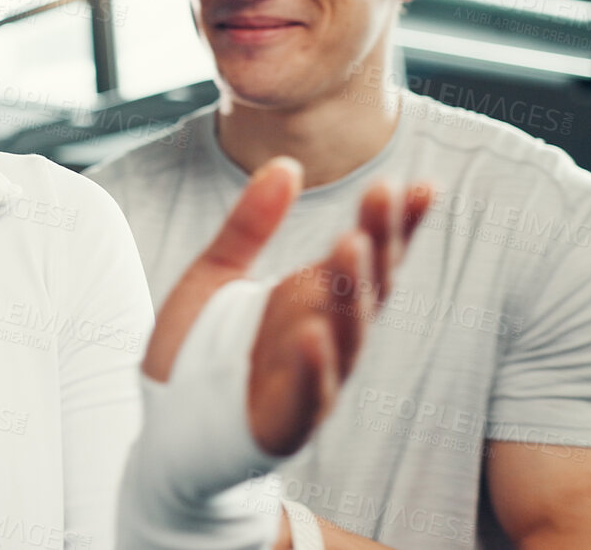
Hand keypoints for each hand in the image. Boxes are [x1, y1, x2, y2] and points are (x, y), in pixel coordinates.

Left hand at [144, 157, 429, 454]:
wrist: (166, 427)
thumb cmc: (199, 350)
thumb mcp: (214, 272)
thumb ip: (250, 224)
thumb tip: (286, 163)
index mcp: (311, 296)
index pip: (368, 254)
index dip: (397, 223)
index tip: (424, 184)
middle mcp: (322, 333)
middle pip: (366, 286)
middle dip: (378, 240)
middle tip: (383, 193)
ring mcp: (309, 376)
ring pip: (346, 335)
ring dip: (352, 293)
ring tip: (352, 245)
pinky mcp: (284, 419)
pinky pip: (306, 391)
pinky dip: (312, 364)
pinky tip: (313, 333)